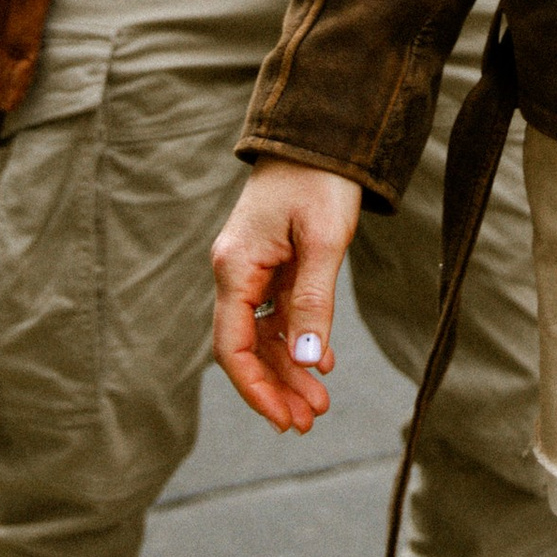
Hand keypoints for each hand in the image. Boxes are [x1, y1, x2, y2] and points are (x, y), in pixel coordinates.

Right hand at [213, 162, 362, 432]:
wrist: (322, 134)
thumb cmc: (320, 180)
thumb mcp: (323, 241)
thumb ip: (313, 302)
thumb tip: (306, 361)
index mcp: (236, 267)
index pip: (232, 346)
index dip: (255, 388)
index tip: (283, 419)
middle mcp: (236, 272)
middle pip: (246, 346)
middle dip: (275, 387)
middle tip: (309, 421)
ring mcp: (253, 268)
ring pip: (263, 334)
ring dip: (288, 369)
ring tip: (319, 403)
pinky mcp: (272, 263)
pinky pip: (278, 313)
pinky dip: (297, 340)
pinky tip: (320, 362)